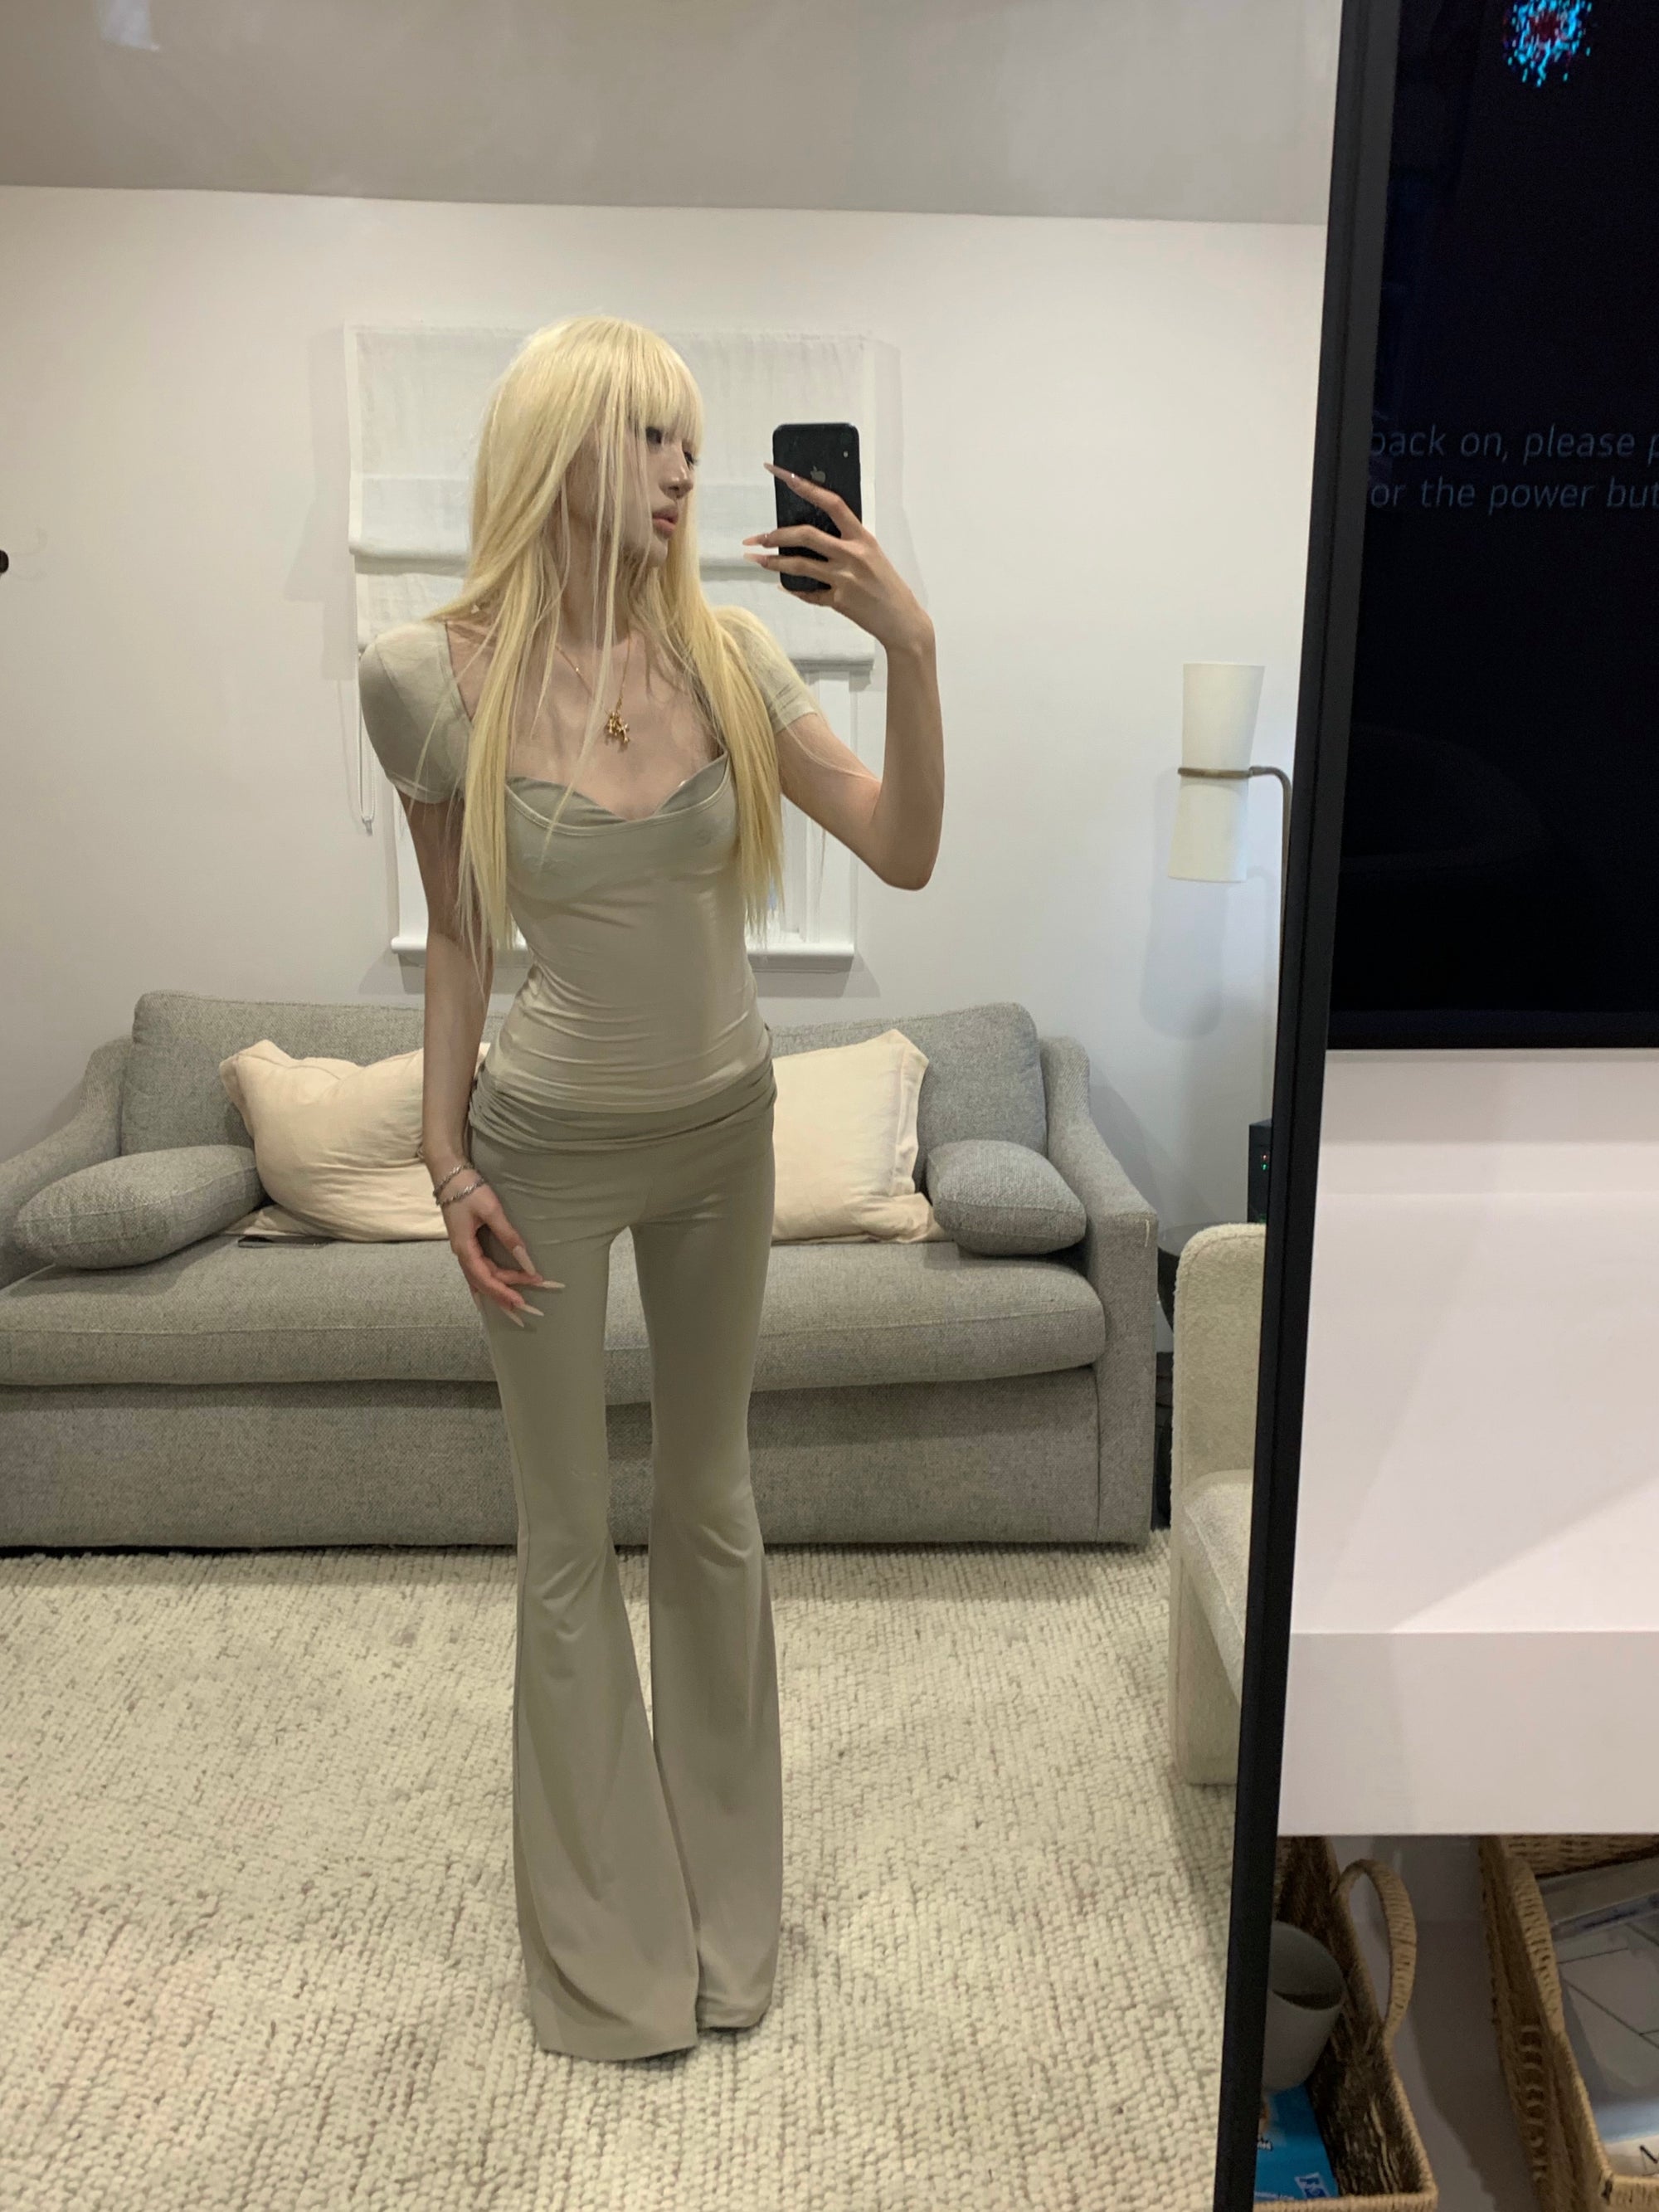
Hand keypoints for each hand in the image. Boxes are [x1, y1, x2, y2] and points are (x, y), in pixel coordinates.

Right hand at [444, 1177, 561, 1326]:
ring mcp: (463, 1251)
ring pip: (480, 1279)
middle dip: (504, 1296)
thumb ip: (508, 1235)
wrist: (450, 1176)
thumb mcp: (491, 1211)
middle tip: (527, 1308)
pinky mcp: (467, 1245)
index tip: (521, 1301)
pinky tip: (490, 1296)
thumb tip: (526, 1259)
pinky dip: (486, 1285)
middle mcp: (462, 1254)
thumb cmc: (469, 1190)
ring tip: (513, 1307)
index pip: (486, 1278)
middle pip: (483, 1283)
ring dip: (497, 1292)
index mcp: (465, 1249)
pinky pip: (477, 1272)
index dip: (504, 1291)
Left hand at [743, 466, 933, 655]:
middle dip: (775, 535)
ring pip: (799, 566)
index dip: (806, 487)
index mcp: (862, 538)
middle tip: (757, 538)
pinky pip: (809, 594)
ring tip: (756, 559)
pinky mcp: (838, 602)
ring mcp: (844, 579)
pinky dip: (794, 590)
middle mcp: (852, 555)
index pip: (832, 503)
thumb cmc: (887, 585)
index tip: (784, 475)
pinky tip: (783, 586)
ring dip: (773, 563)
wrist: (903, 621)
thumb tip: (812, 534)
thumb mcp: (872, 555)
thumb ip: (847, 543)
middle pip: (806, 535)